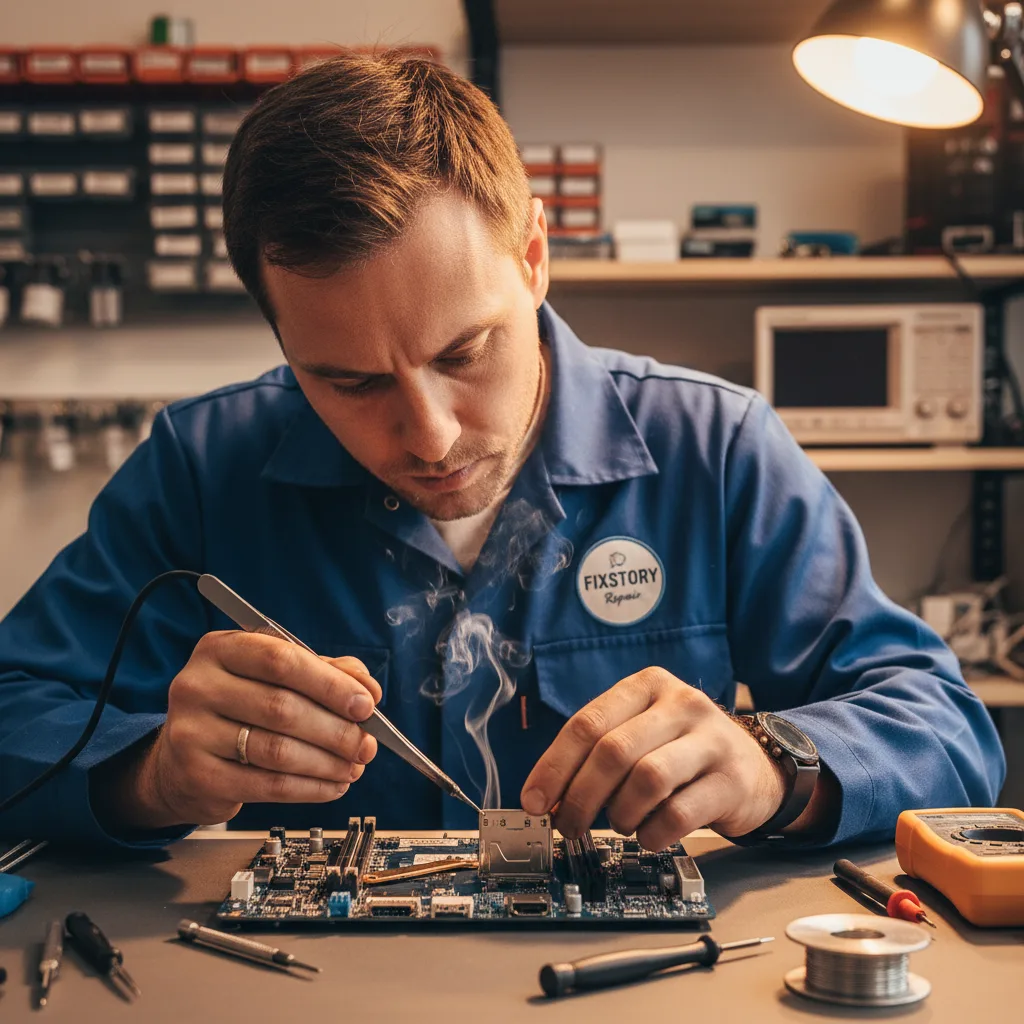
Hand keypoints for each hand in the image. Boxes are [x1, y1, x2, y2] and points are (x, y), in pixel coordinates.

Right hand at [95, 631, 380, 829]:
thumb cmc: (241, 708)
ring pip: (277, 751)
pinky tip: (332, 785)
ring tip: (353, 767)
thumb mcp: (277, 676)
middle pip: (282, 708)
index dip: (330, 684)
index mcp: (220, 648)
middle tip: (367, 745)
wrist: (181, 760)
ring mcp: (191, 732)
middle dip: (336, 730)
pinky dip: (310, 788)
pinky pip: (267, 785)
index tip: (367, 704)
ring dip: (327, 763)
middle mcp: (197, 685)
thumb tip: (368, 690)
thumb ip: (325, 672)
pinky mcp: (197, 776)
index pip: (281, 659)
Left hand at [520, 667, 788, 850]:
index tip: (534, 801)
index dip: (554, 766)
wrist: (757, 767)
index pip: (587, 723)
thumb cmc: (683, 751)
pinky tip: (648, 836)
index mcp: (647, 686)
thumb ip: (598, 754)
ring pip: (646, 779)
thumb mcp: (643, 732)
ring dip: (620, 814)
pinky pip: (679, 813)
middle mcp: (681, 704)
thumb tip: (546, 798)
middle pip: (613, 751)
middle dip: (580, 797)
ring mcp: (711, 740)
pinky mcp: (731, 780)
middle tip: (568, 825)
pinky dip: (652, 833)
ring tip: (620, 824)